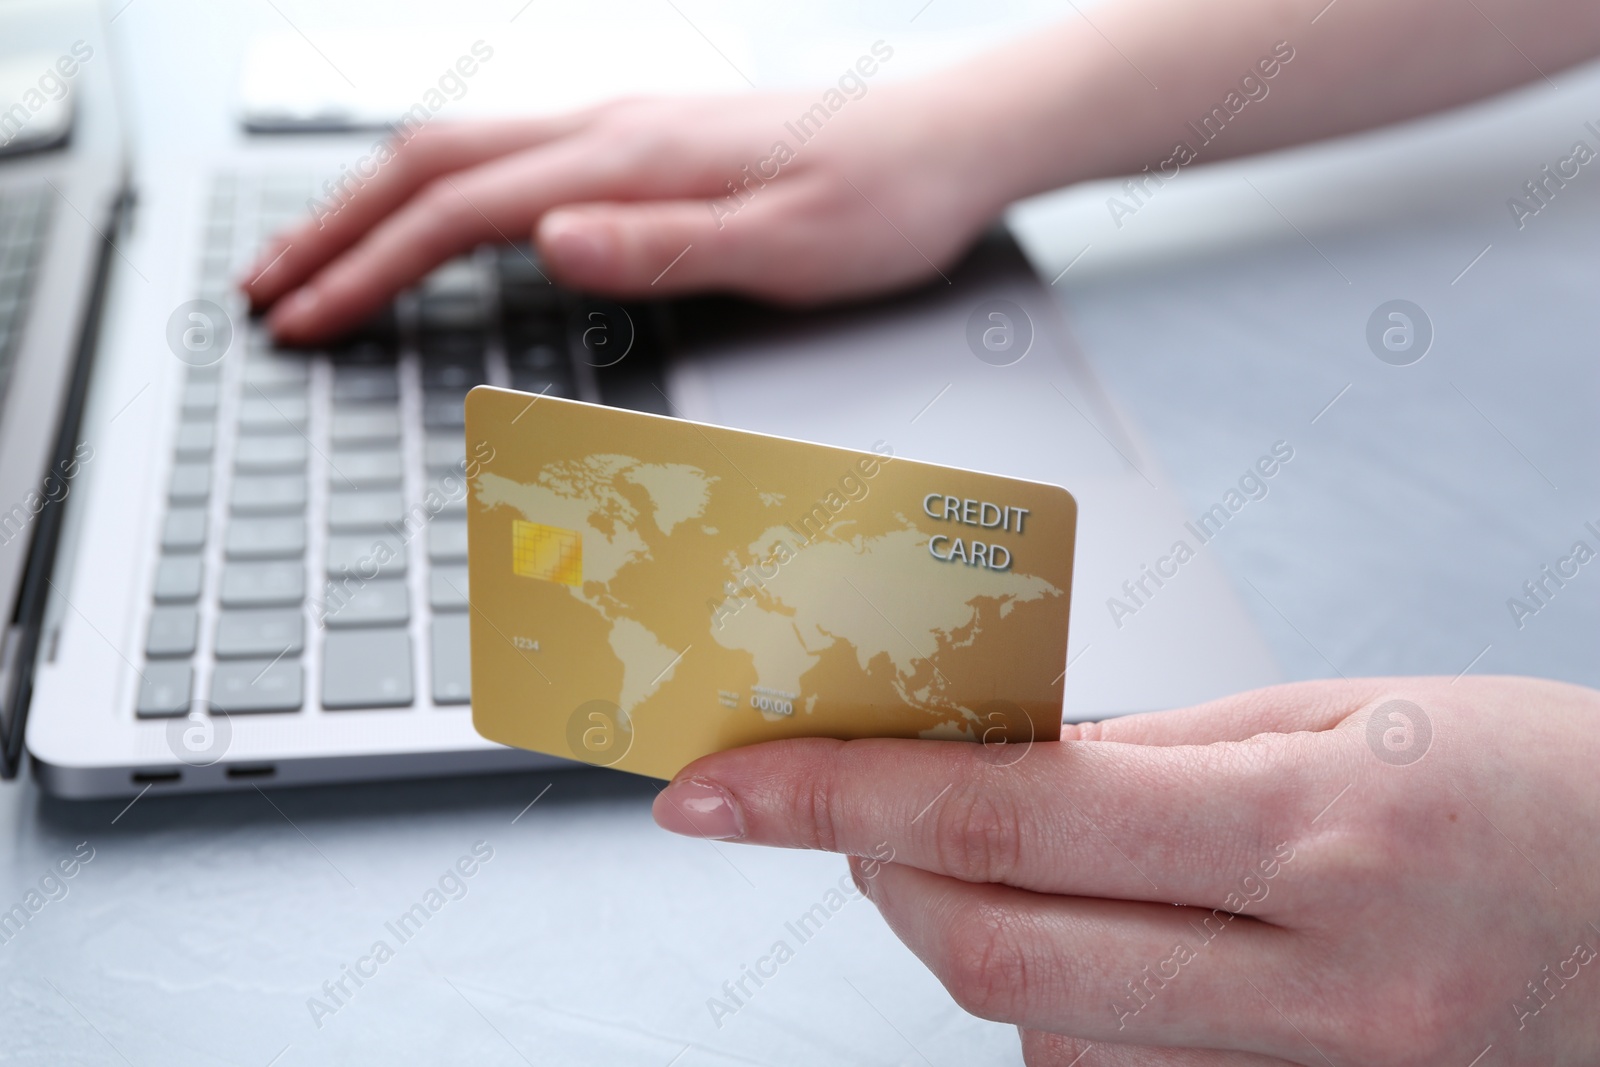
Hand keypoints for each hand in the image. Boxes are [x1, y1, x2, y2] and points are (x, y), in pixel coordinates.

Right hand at [239, 79, 1013, 343]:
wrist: (953, 140)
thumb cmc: (887, 200)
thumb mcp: (790, 246)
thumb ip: (666, 246)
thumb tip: (547, 239)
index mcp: (632, 159)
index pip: (461, 211)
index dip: (369, 269)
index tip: (304, 318)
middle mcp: (611, 127)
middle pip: (428, 162)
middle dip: (334, 229)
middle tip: (266, 287)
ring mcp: (622, 127)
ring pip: (458, 150)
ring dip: (372, 205)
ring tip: (319, 259)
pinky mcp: (642, 140)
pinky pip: (505, 155)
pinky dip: (434, 194)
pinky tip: (429, 227)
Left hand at [652, 676, 1599, 1064]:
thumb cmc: (1540, 789)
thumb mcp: (1345, 718)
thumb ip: (1154, 752)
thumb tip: (993, 762)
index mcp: (1320, 834)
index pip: (1010, 817)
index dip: (837, 795)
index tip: (721, 787)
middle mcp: (1321, 986)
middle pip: (995, 956)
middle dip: (873, 870)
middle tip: (830, 803)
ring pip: (1042, 1036)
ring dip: (967, 935)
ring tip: (989, 851)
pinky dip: (1061, 1008)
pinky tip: (1095, 939)